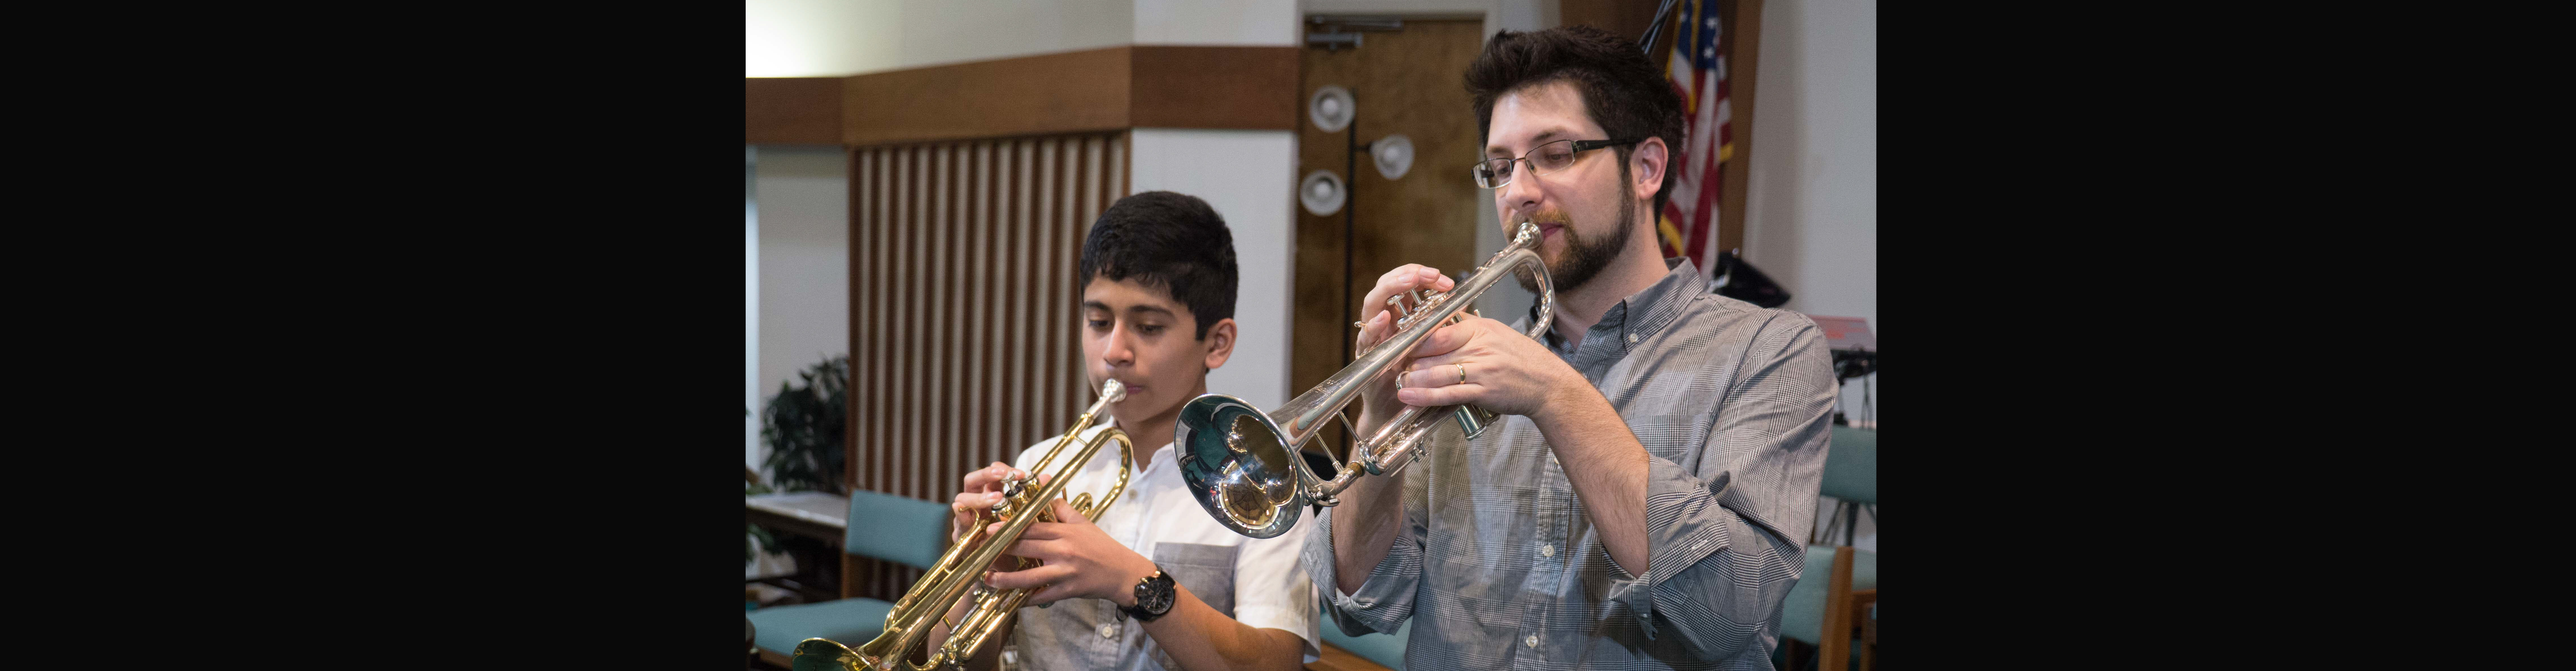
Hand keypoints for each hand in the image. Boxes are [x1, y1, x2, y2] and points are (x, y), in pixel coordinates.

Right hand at [953, 463, 1047, 572]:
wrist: (1006, 578)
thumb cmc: (1017, 545)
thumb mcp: (1027, 520)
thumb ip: (1033, 499)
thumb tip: (1046, 477)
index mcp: (992, 496)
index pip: (991, 475)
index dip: (1002, 469)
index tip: (1020, 473)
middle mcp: (977, 505)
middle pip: (972, 481)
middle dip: (986, 475)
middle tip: (1003, 475)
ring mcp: (967, 519)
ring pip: (962, 499)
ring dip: (978, 497)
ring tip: (996, 498)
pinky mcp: (962, 536)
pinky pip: (959, 523)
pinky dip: (963, 516)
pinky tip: (970, 514)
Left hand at [981, 498, 1157, 606]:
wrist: (1123, 573)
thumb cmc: (1103, 546)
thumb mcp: (1084, 523)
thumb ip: (1062, 510)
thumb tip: (1044, 497)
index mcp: (1065, 533)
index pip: (1031, 527)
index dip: (1008, 528)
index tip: (990, 528)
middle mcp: (1063, 551)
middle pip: (1026, 548)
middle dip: (1000, 550)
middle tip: (981, 551)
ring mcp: (1065, 572)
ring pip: (1029, 577)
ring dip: (1006, 579)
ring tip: (988, 579)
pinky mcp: (1068, 590)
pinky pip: (1042, 597)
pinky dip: (1027, 600)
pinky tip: (1011, 601)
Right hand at [1353, 264, 1457, 425]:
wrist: (1397, 409)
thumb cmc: (1414, 377)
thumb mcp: (1430, 347)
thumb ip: (1439, 326)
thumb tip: (1462, 306)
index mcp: (1399, 316)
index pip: (1406, 285)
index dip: (1422, 277)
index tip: (1443, 279)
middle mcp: (1383, 322)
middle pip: (1387, 287)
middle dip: (1406, 275)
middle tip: (1427, 274)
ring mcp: (1372, 337)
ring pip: (1372, 305)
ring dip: (1390, 290)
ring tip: (1407, 282)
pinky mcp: (1366, 356)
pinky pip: (1366, 337)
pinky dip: (1374, 326)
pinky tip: (1384, 318)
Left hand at [1392, 315, 1580, 418]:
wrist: (1548, 384)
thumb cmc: (1523, 359)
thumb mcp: (1497, 334)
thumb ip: (1469, 329)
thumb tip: (1443, 322)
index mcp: (1481, 329)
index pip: (1440, 328)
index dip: (1415, 335)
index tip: (1399, 340)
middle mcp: (1480, 347)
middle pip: (1434, 348)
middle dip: (1409, 356)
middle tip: (1391, 362)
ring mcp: (1481, 370)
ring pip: (1437, 371)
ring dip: (1412, 377)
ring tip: (1396, 380)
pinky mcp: (1483, 392)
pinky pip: (1448, 394)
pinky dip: (1425, 396)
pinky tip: (1408, 396)